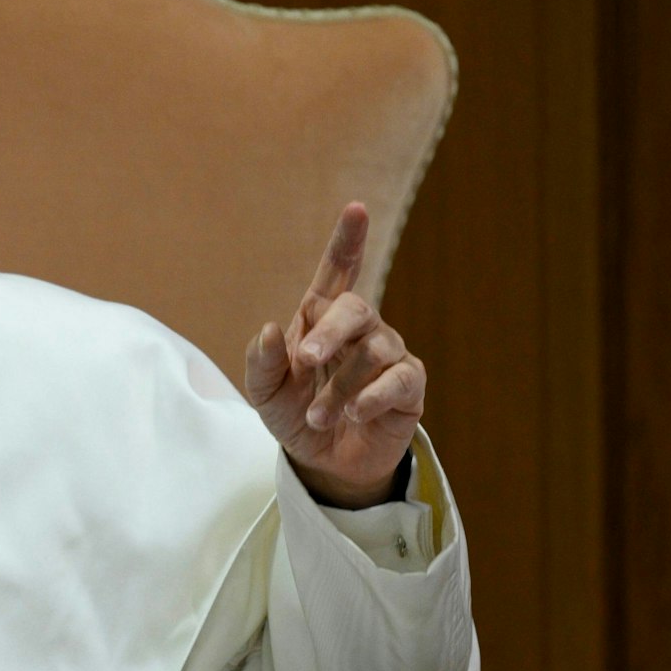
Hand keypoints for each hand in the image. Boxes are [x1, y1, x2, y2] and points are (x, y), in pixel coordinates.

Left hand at [244, 203, 424, 507]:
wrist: (324, 463)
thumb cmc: (296, 415)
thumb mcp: (265, 393)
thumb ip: (262, 361)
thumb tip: (271, 328)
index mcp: (321, 318)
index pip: (339, 270)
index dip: (348, 240)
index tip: (356, 208)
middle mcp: (359, 329)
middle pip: (355, 308)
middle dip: (330, 333)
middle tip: (307, 361)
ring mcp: (388, 354)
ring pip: (372, 351)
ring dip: (339, 387)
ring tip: (319, 416)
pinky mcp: (408, 386)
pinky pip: (398, 379)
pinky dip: (370, 397)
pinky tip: (353, 413)